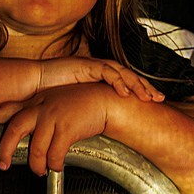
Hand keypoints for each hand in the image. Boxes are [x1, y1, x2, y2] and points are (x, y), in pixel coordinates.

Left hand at [0, 83, 118, 174]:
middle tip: (2, 165)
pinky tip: (58, 165)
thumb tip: (28, 138)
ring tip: (40, 171)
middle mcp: (40, 107)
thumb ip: (38, 118)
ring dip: (37, 165)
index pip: (3, 109)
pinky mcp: (66, 128)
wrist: (104, 101)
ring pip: (35, 149)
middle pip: (13, 129)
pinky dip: (55, 164)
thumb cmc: (80, 105)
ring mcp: (53, 117)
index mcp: (35, 103)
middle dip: (5, 150)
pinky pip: (54, 154)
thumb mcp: (54, 105)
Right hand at [33, 55, 164, 100]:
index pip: (126, 83)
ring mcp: (92, 66)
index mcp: (99, 79)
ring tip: (147, 96)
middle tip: (159, 99)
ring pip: (122, 72)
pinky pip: (106, 71)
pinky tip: (125, 91)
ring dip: (136, 84)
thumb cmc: (53, 97)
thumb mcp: (78, 107)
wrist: (33, 86)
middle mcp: (99, 70)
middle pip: (129, 76)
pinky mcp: (85, 65)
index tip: (153, 103)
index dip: (141, 91)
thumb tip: (102, 128)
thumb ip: (92, 112)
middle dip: (146, 87)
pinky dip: (117, 81)